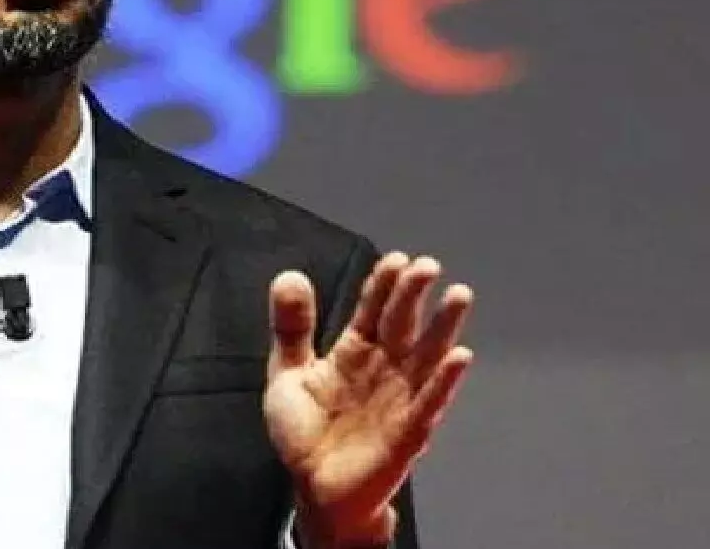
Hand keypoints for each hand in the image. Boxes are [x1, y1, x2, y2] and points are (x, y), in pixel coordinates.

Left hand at [263, 253, 473, 547]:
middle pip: (402, 324)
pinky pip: (429, 402)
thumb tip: (290, 276)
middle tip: (427, 265)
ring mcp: (399, 398)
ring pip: (426, 356)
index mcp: (355, 352)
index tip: (396, 259)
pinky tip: (460, 356)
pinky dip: (444, 381)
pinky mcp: (407, 431)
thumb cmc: (306, 433)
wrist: (314, 488)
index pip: (373, 310)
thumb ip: (292, 328)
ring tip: (458, 294)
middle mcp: (383, 368)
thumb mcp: (288, 373)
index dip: (384, 285)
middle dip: (414, 295)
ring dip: (443, 327)